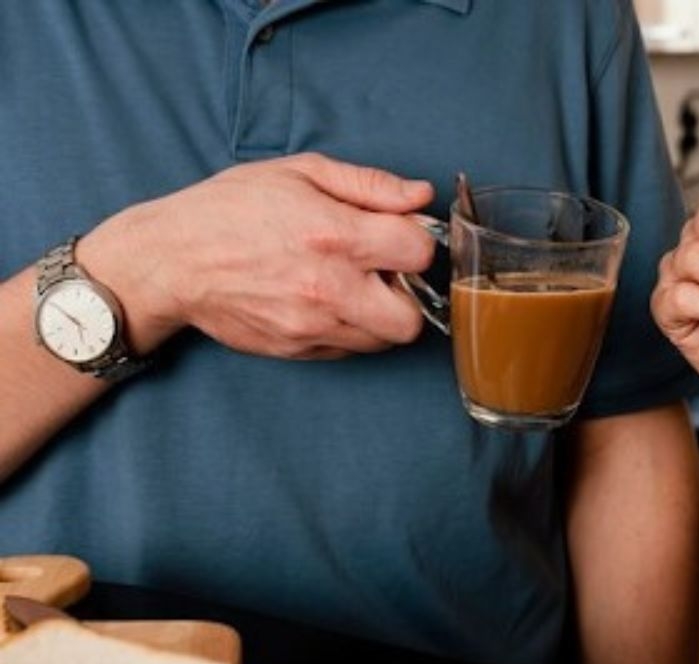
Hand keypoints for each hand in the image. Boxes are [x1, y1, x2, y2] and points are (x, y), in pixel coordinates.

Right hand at [86, 153, 435, 359]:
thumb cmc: (231, 209)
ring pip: (383, 340)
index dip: (416, 241)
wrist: (171, 260)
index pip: (419, 252)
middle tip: (383, 272)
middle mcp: (329, 288)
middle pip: (412, 318)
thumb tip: (421, 196)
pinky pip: (349, 350)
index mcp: (335, 236)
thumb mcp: (300, 173)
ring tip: (351, 285)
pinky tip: (326, 302)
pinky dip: (349, 330)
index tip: (399, 235)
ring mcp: (312, 326)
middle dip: (408, 295)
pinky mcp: (296, 349)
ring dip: (380, 315)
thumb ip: (370, 185)